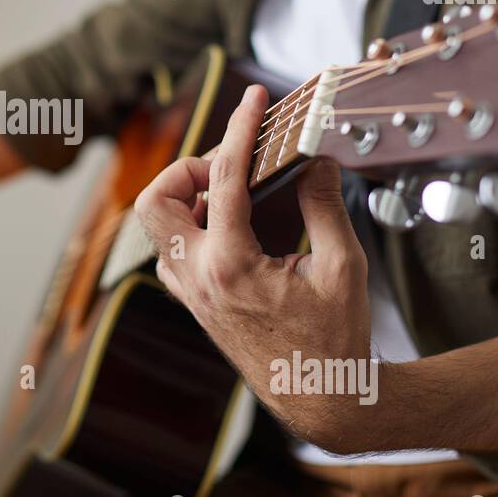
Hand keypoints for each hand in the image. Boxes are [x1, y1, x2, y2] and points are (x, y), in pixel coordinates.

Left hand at [133, 85, 373, 451]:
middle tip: (230, 168)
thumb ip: (324, 205)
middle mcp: (197, 278)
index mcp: (231, 266)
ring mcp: (188, 293)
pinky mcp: (192, 302)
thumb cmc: (335, 340)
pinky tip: (230, 225)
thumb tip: (317, 157)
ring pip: (156, 226)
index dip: (239, 128)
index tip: (253, 98)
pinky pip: (170, 250)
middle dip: (186, 169)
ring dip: (186, 197)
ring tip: (234, 194)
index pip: (224, 178)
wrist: (320, 398)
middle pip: (154, 199)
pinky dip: (190, 226)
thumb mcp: (343, 266)